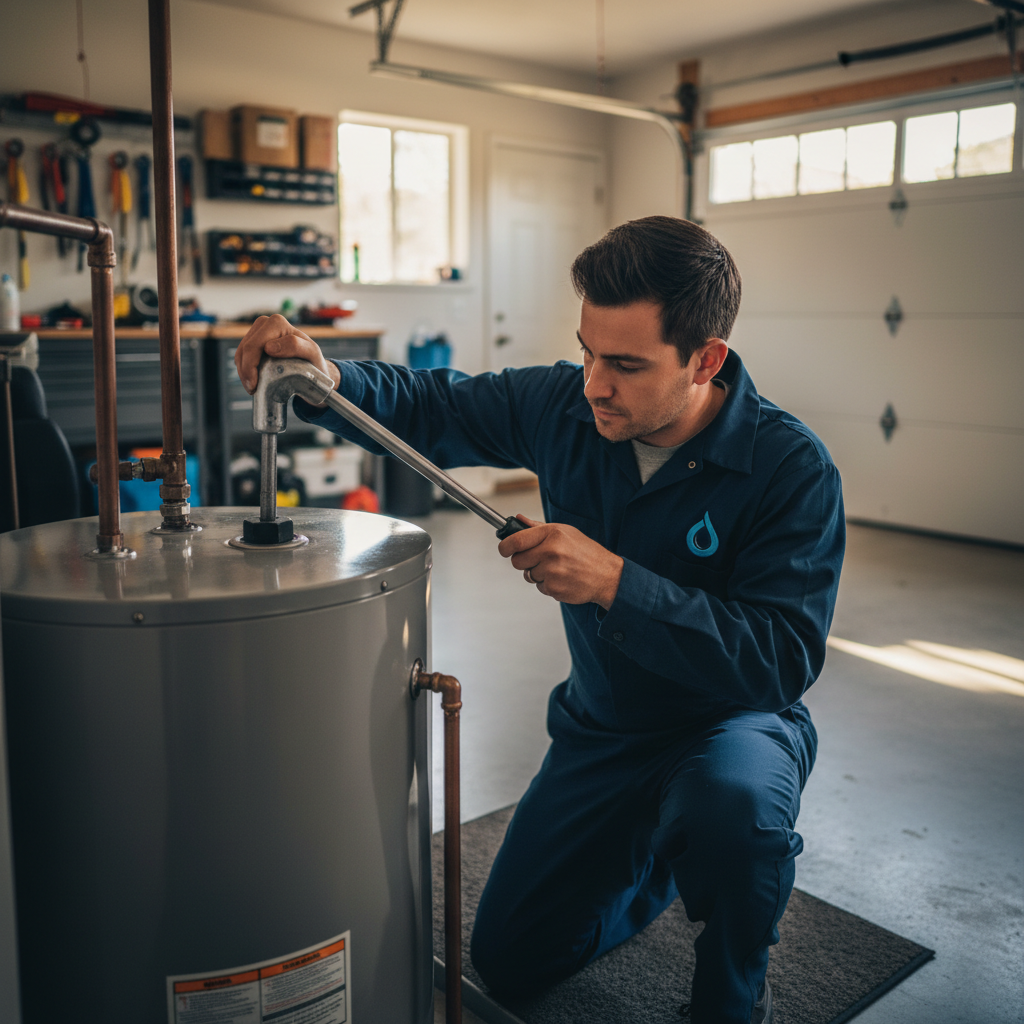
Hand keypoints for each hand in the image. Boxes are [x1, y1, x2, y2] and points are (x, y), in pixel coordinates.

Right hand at [234, 314, 340, 400]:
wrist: (313, 367)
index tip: (256, 386)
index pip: (254, 345)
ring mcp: (258, 331)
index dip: (250, 367)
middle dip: (245, 371)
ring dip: (243, 372)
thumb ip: (295, 346)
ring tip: (253, 387)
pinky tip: (253, 380)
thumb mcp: (312, 354)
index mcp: (277, 323)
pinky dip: (244, 370)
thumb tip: (269, 347)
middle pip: (245, 348)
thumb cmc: (314, 361)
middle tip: (252, 389)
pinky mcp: (253, 341)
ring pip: (240, 353)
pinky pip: (240, 356)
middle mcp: (265, 323)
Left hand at [498, 515, 623, 608]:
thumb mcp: (565, 532)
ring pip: (528, 575)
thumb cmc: (586, 552)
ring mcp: (552, 571)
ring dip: (538, 574)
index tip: (504, 549)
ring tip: (557, 569)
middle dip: (523, 562)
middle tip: (538, 560)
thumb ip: (538, 527)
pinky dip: (547, 585)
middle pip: (517, 561)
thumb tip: (518, 519)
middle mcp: (551, 551)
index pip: (516, 541)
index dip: (505, 546)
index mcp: (552, 534)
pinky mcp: (554, 588)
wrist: (607, 575)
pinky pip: (539, 587)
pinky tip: (562, 579)